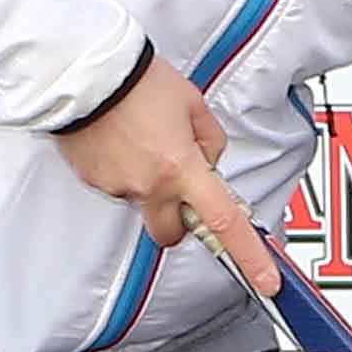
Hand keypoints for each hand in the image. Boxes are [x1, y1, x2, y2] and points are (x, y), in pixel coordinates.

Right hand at [52, 53, 279, 292]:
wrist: (85, 72)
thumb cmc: (140, 82)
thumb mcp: (194, 105)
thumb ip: (210, 141)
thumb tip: (207, 162)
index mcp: (182, 168)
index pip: (224, 222)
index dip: (250, 256)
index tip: (266, 280)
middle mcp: (149, 185)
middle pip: (171, 233)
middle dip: (178, 220)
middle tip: (177, 186)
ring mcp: (117, 186)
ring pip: (141, 201)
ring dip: (147, 182)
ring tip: (140, 138)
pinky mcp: (91, 180)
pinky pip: (115, 184)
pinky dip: (122, 168)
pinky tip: (119, 138)